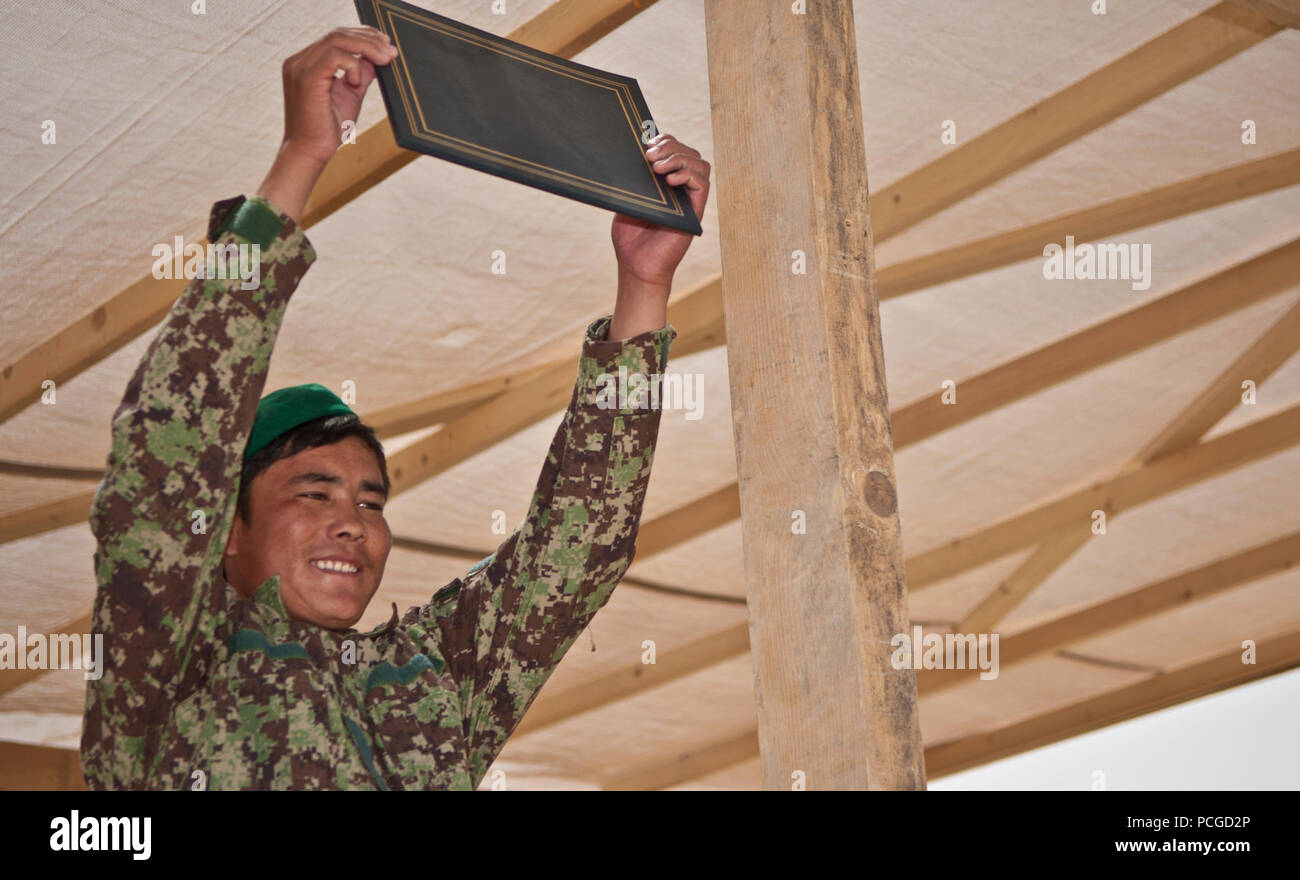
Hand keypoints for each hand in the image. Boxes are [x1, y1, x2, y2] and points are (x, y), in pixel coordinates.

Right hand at [280, 27, 395, 166]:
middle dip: (369, 39)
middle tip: (391, 51)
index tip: (387, 45)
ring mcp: (299, 67)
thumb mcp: (350, 95)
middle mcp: (299, 60)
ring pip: (337, 40)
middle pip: (337, 33)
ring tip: (386, 60)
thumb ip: (360, 75)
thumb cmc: (327, 129)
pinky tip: (356, 82)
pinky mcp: (306, 77)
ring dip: (366, 47)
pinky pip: (334, 56)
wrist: (309, 153)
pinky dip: (352, 65)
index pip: (336, 37)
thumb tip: (377, 58)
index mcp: (307, 62)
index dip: (363, 35)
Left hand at [611, 133, 710, 287]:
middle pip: (689, 152)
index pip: (675, 149)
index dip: (664, 140)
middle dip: (670, 145)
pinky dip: (688, 175)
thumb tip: (636, 152)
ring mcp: (690, 200)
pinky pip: (702, 184)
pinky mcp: (696, 212)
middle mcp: (681, 189)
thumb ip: (635, 178)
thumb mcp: (628, 200)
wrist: (636, 266)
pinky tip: (669, 180)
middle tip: (649, 155)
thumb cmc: (630, 238)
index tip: (645, 143)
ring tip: (657, 166)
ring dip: (679, 157)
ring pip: (699, 164)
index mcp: (665, 182)